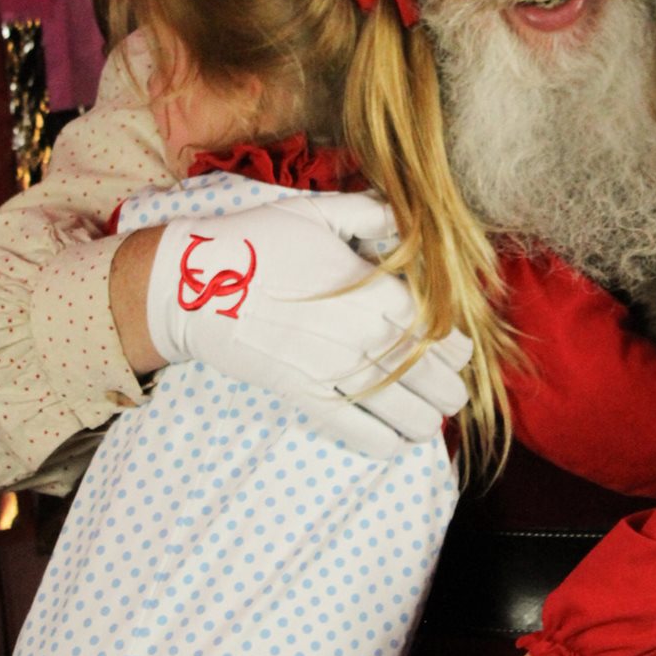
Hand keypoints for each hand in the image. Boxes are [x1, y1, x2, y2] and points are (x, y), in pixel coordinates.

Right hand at [145, 193, 470, 455]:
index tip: (458, 352)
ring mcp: (336, 370)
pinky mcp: (305, 396)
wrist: (197, 284)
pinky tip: (396, 443)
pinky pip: (357, 432)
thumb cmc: (258, 242)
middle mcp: (365, 335)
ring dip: (426, 421)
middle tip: (450, 392)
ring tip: (429, 420)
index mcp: (376, 290)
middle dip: (449, 389)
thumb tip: (408, 219)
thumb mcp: (319, 212)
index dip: (457, 347)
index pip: (440, 330)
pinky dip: (384, 444)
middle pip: (432, 377)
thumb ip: (372, 214)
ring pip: (404, 411)